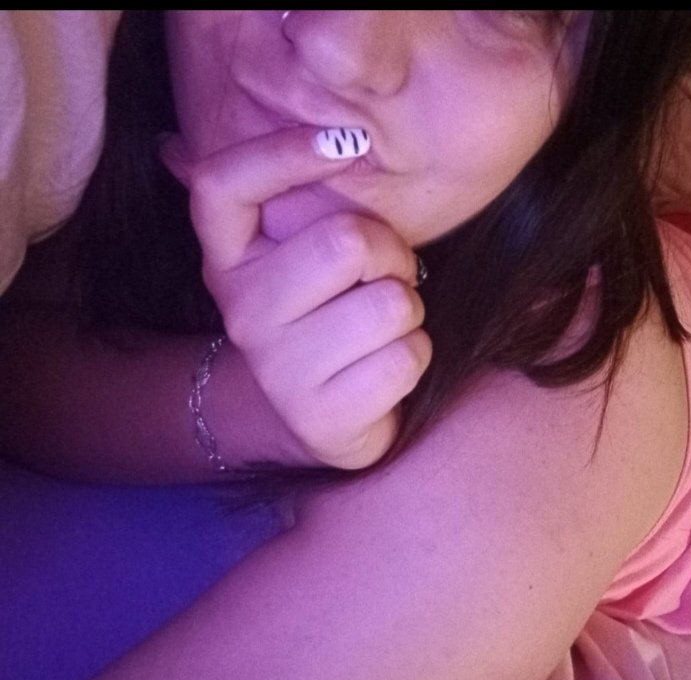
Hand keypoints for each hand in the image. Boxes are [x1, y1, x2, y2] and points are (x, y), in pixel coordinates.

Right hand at [184, 127, 431, 469]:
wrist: (316, 417)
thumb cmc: (324, 311)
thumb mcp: (292, 253)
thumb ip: (267, 196)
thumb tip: (169, 145)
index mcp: (227, 258)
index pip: (223, 184)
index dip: (284, 152)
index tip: (349, 142)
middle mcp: (241, 311)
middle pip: (346, 242)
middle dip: (393, 254)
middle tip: (384, 275)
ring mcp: (278, 371)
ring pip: (390, 304)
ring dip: (408, 312)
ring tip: (382, 327)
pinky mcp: (322, 419)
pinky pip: (406, 357)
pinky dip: (414, 356)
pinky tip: (385, 369)